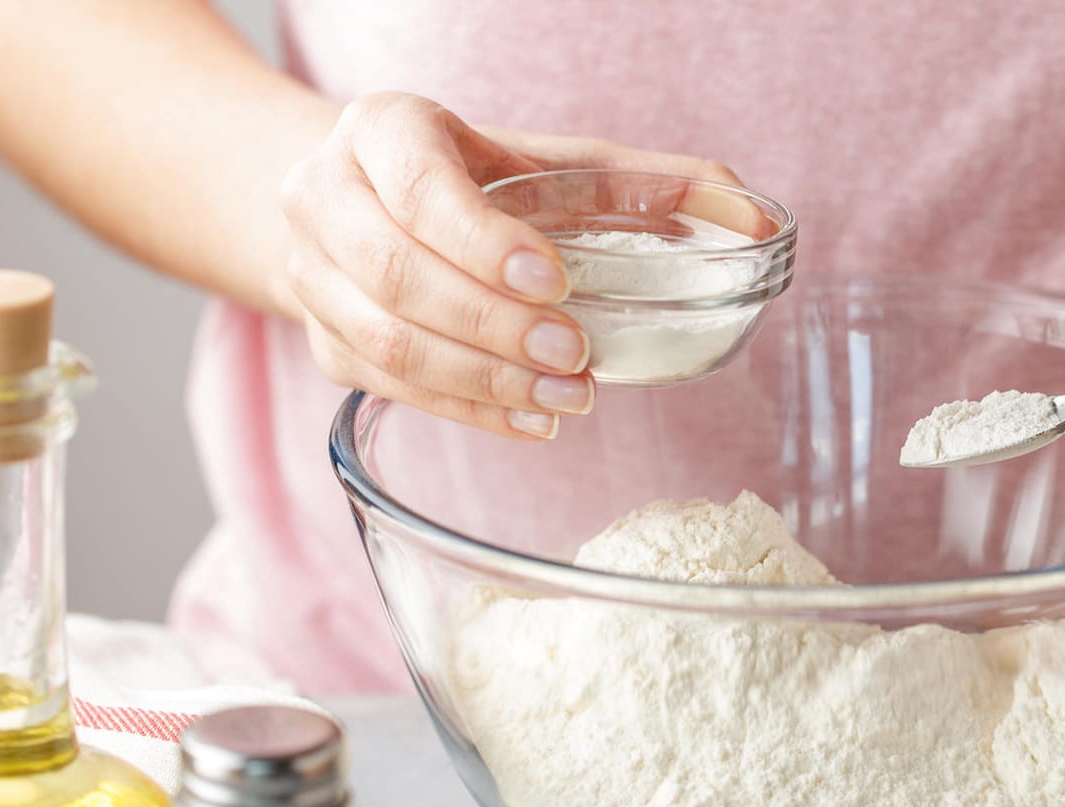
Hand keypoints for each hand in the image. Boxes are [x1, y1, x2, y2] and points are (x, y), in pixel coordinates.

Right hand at [279, 92, 742, 438]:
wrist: (364, 199)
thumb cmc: (477, 179)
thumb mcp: (553, 164)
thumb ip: (649, 184)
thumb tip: (753, 215)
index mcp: (382, 129)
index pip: (421, 187)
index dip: (484, 240)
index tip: (556, 281)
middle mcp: (326, 194)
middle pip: (399, 275)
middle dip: (495, 326)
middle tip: (578, 355)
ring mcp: (311, 274)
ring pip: (386, 341)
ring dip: (484, 379)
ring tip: (568, 398)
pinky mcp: (322, 341)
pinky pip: (389, 387)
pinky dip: (467, 409)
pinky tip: (532, 419)